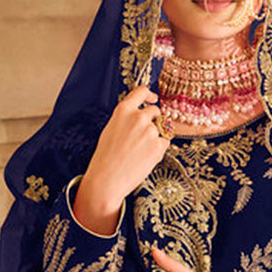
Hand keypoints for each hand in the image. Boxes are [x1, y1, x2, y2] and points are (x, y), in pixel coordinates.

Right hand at [73, 86, 169, 234]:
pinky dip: (158, 149)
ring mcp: (150, 131)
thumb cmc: (106, 157)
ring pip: (161, 129)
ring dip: (155, 137)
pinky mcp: (159, 146)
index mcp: (123, 110)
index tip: (153, 98)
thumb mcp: (111, 129)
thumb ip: (127, 119)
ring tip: (139, 152)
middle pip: (155, 111)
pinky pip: (165, 143)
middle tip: (143, 136)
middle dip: (153, 121)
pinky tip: (144, 157)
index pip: (141, 91)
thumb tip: (144, 115)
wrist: (107, 179)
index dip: (149, 94)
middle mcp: (138, 117)